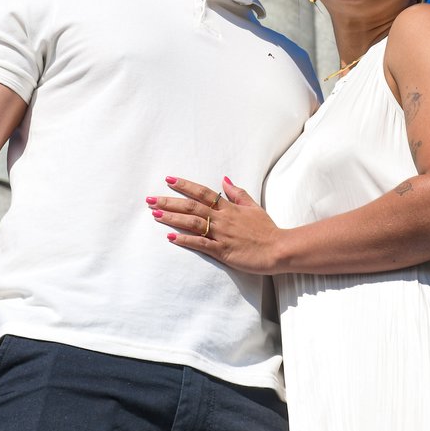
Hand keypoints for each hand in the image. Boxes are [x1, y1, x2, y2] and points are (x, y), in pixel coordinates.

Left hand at [146, 175, 282, 273]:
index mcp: (229, 207)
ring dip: (172, 218)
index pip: (203, 192)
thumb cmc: (266, 229)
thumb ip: (237, 193)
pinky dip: (185, 240)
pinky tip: (171, 237)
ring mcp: (222, 235)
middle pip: (192, 207)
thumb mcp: (253, 206)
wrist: (278, 249)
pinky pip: (201, 244)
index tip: (169, 180)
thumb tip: (225, 179)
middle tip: (150, 200)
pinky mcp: (223, 251)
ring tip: (155, 215)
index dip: (185, 186)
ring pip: (193, 223)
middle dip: (170, 202)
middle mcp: (223, 218)